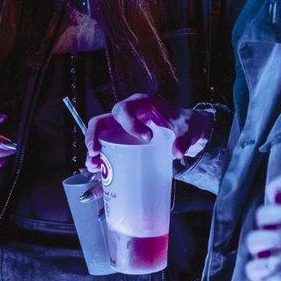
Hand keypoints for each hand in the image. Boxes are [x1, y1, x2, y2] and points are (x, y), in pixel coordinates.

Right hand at [84, 94, 210, 171]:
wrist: (186, 131)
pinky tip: (99, 175)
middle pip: (100, 121)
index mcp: (139, 105)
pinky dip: (102, 162)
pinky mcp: (122, 143)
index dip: (129, 122)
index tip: (147, 137)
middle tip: (95, 153)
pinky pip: (107, 150)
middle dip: (94, 137)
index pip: (124, 109)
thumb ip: (184, 139)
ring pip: (99, 137)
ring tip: (94, 167)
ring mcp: (121, 129)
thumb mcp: (187, 128)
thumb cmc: (183, 124)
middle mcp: (126, 115)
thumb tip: (177, 153)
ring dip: (93, 152)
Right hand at [242, 176, 280, 280]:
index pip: (274, 194)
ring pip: (255, 239)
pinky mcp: (259, 274)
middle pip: (264, 214)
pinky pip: (252, 268)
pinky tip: (276, 266)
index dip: (280, 185)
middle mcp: (269, 231)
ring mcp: (262, 253)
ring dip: (273, 238)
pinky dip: (262, 266)